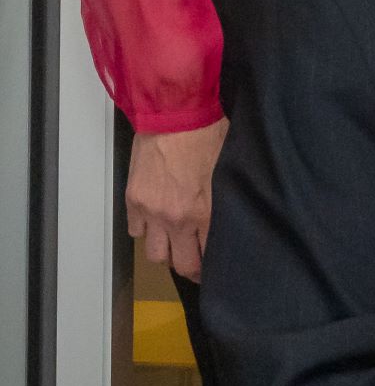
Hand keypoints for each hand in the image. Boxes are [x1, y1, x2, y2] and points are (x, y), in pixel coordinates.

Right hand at [127, 120, 228, 282]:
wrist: (175, 115)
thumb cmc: (209, 136)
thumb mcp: (228, 174)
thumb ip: (224, 204)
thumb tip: (230, 221)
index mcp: (204, 213)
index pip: (207, 257)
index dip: (212, 267)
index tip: (215, 269)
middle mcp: (175, 219)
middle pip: (180, 264)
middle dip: (190, 269)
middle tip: (197, 265)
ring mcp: (151, 212)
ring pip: (154, 254)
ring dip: (165, 252)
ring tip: (175, 243)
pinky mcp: (133, 200)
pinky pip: (136, 231)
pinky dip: (145, 230)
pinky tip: (156, 221)